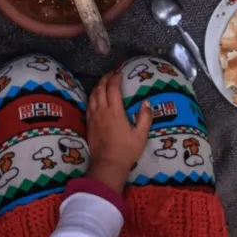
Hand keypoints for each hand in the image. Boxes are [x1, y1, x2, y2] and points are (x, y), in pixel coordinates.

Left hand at [85, 72, 152, 192]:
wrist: (107, 165)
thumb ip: (145, 117)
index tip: (120, 72)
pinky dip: (92, 96)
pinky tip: (95, 97)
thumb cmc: (126, 151)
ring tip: (104, 82)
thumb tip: (147, 102)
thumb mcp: (140, 135)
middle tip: (112, 74)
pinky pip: (88, 104)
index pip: (113, 88)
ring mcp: (93, 116)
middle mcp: (102, 110)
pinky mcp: (88, 123)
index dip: (116, 77)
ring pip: (92, 95)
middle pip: (100, 88)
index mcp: (115, 111)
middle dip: (106, 78)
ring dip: (98, 86)